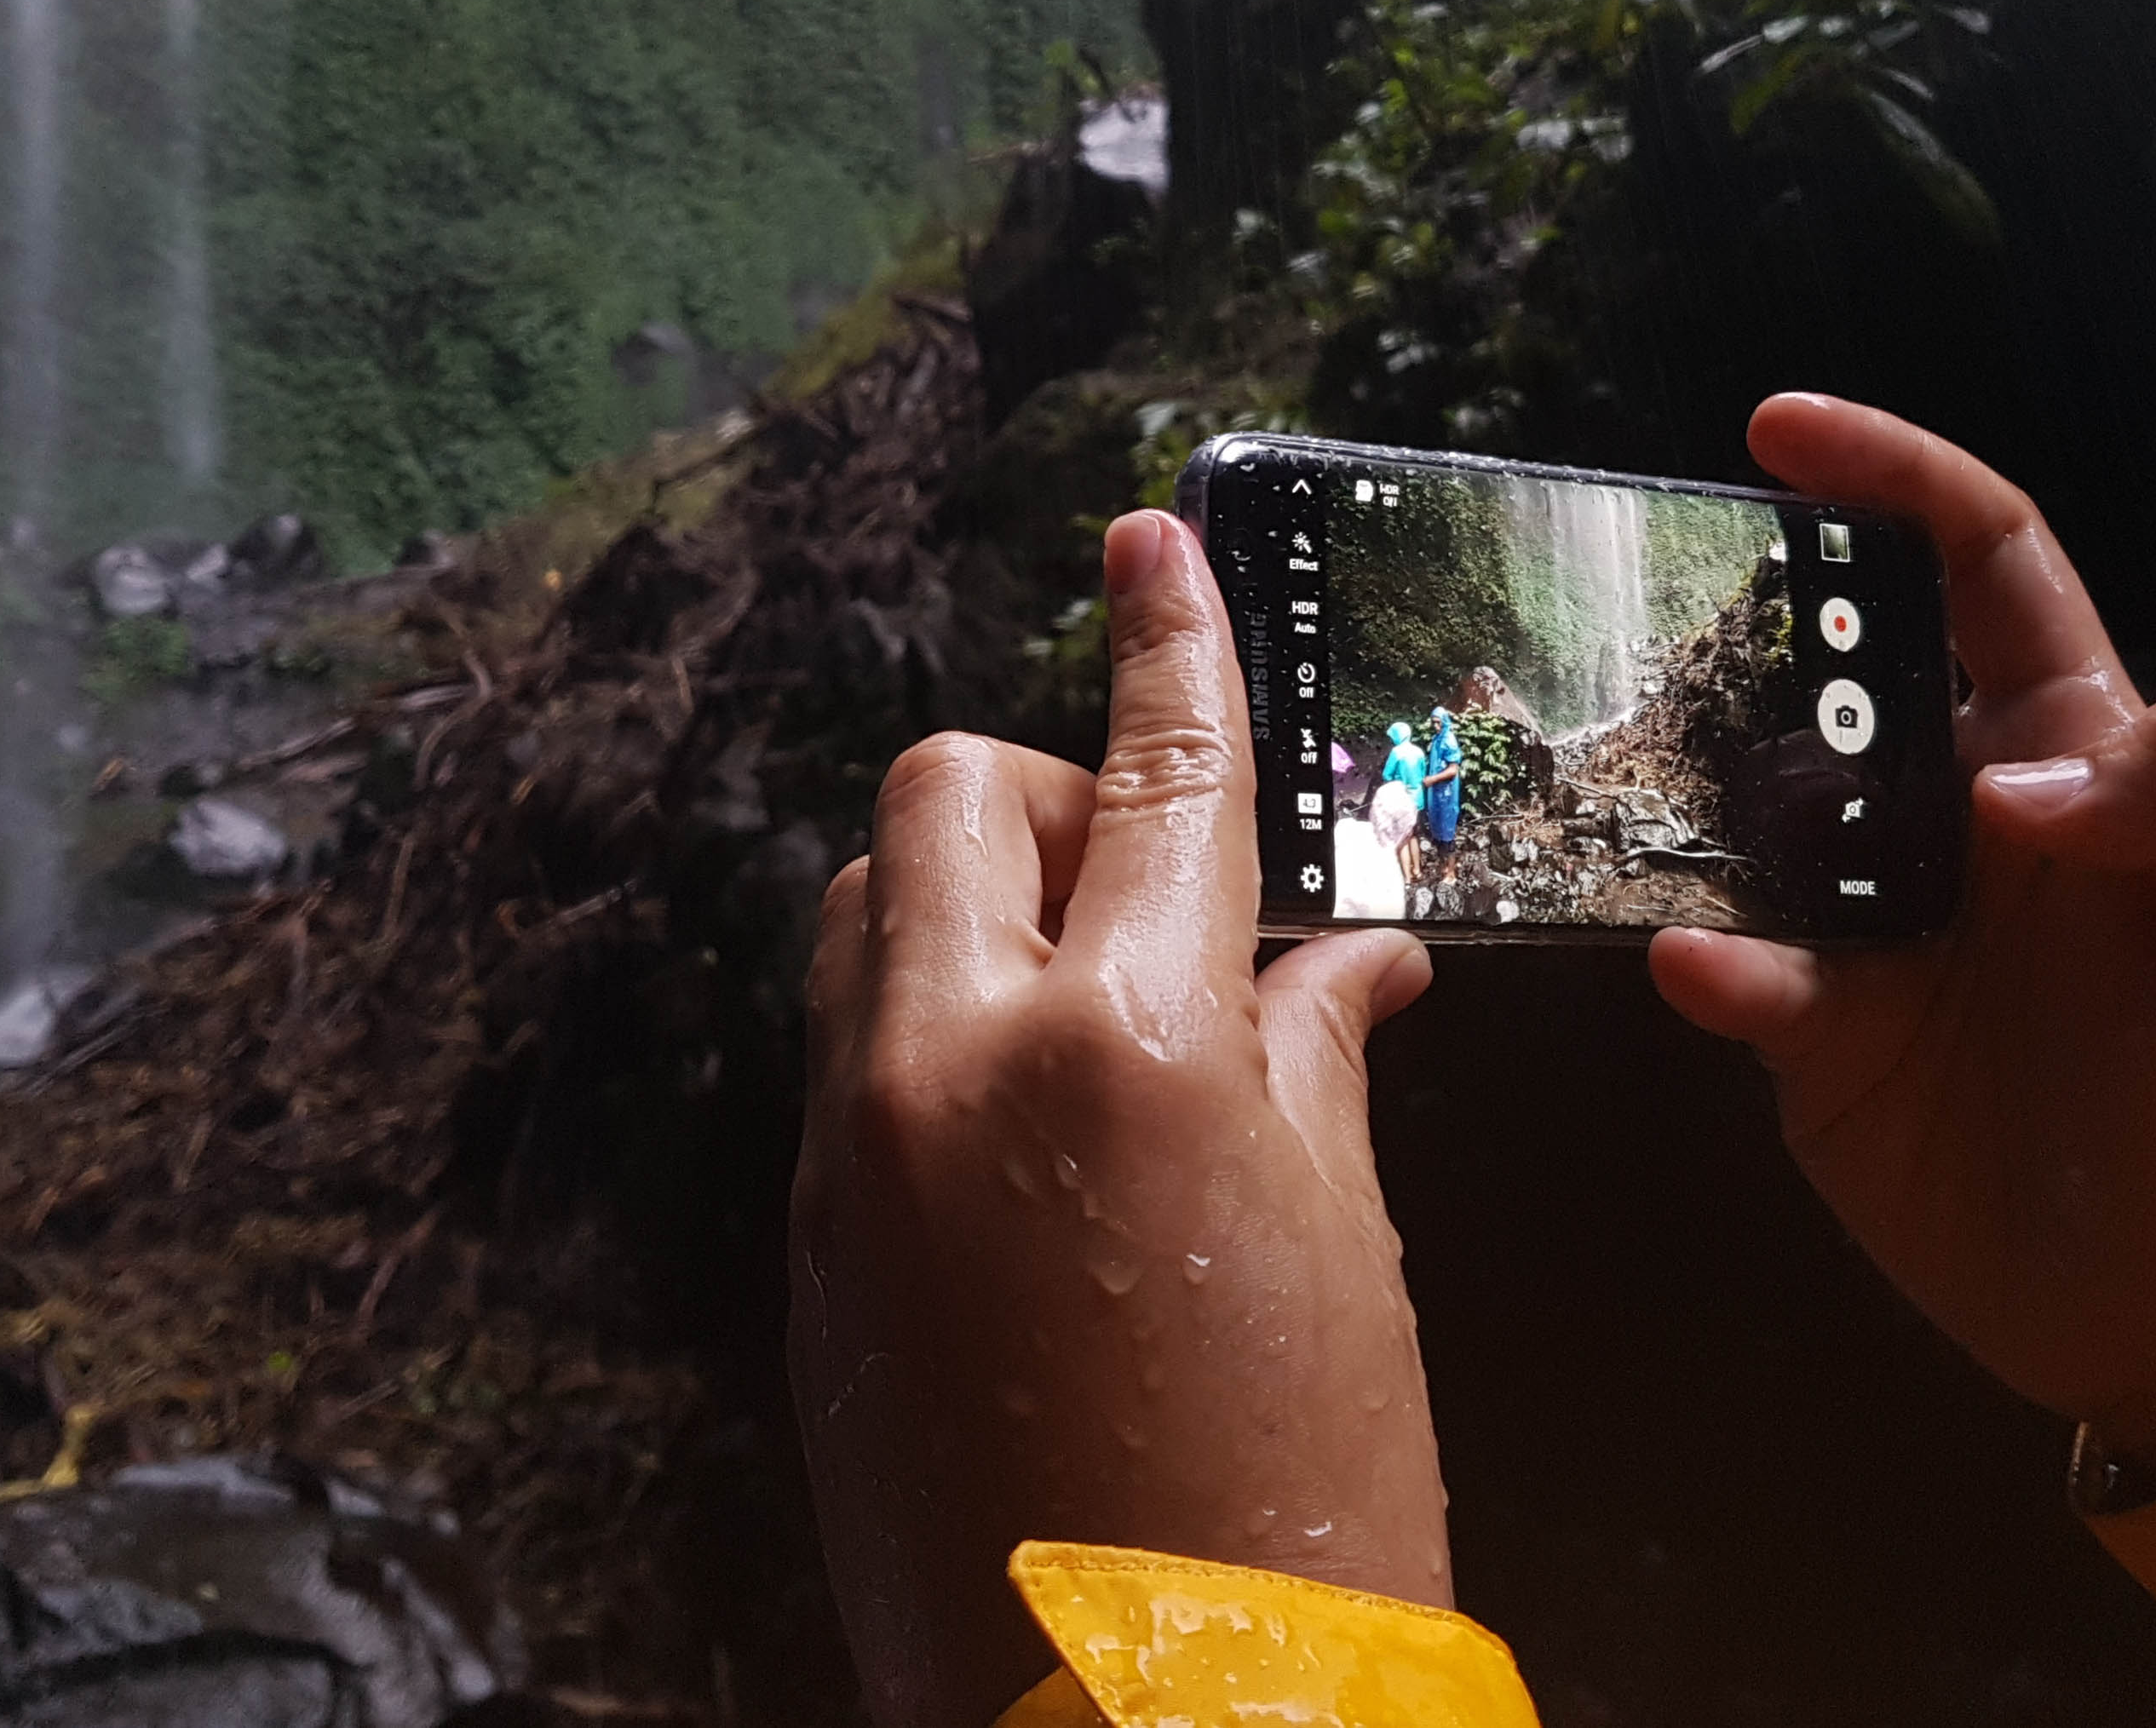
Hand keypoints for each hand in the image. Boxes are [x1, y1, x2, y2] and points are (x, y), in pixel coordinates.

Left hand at [791, 511, 1448, 1727]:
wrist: (1145, 1720)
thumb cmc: (1292, 1503)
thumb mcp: (1342, 1239)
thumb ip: (1314, 1052)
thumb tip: (1340, 958)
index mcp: (1124, 1042)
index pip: (1155, 769)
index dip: (1171, 636)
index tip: (1155, 545)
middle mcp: (954, 1063)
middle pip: (946, 793)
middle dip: (1052, 788)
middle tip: (1152, 874)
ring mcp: (858, 1153)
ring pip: (864, 907)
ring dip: (966, 894)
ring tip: (1087, 987)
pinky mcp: (812, 1244)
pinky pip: (847, 1050)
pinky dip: (929, 1022)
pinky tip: (1033, 1116)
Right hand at [1652, 397, 2155, 1486]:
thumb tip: (2012, 770)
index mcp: (2070, 753)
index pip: (1980, 570)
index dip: (1893, 479)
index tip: (1779, 430)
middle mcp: (1948, 814)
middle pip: (1829, 668)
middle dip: (1744, 613)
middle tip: (1653, 601)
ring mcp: (1868, 921)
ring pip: (1747, 808)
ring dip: (1689, 782)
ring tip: (1622, 765)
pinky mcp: (1812, 1034)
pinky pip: (1741, 968)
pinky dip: (1712, 960)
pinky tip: (1706, 967)